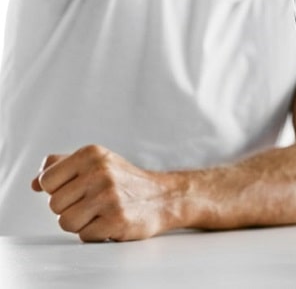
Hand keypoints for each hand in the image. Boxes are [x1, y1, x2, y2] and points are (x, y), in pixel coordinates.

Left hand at [32, 145, 179, 241]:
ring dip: (81, 224)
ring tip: (100, 214)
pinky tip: (111, 222)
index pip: (46, 181)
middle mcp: (100, 172)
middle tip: (93, 203)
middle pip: (54, 204)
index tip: (79, 189)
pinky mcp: (117, 220)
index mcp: (91, 154)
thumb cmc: (125, 181)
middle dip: (70, 208)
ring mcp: (109, 197)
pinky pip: (84, 236)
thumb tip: (34, 183)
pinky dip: (95, 233)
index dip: (59, 190)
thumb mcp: (97, 162)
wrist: (164, 197)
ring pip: (65, 222)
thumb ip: (62, 166)